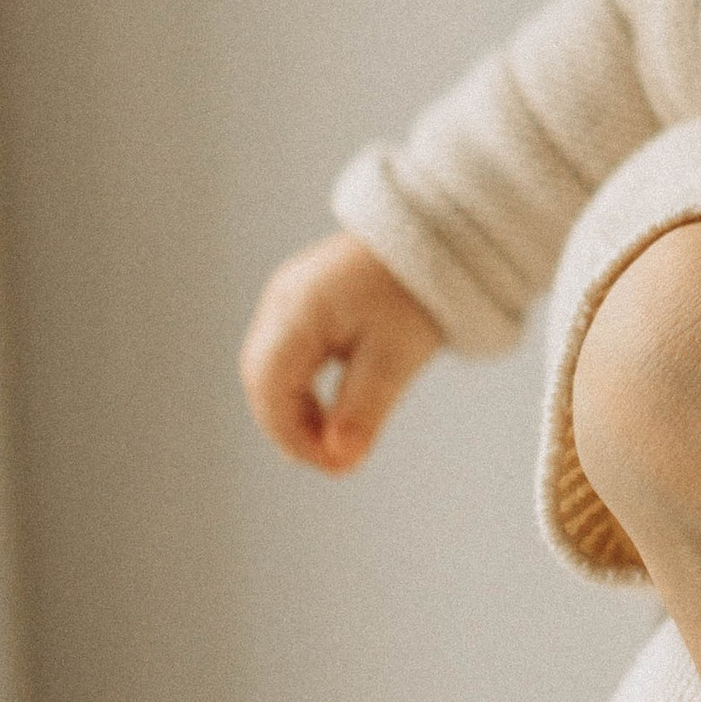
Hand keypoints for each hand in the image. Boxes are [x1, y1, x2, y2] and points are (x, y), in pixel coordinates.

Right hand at [240, 230, 442, 470]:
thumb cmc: (420, 288)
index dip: (293, 435)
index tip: (332, 465)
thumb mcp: (396, 357)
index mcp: (297, 309)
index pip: (269, 386)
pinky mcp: (303, 299)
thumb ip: (364, 410)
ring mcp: (288, 296)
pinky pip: (287, 352)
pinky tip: (334, 410)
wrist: (438, 236)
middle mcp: (281, 299)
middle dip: (290, 426)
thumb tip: (340, 461)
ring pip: (271, 368)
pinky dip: (303, 387)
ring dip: (296, 410)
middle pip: (262, 379)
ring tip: (337, 440)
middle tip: (332, 460)